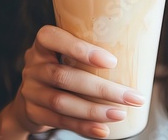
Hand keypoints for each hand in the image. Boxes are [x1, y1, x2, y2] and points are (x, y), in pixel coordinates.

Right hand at [10, 25, 144, 138]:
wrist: (28, 100)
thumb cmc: (62, 67)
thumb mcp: (67, 53)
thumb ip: (89, 52)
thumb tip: (140, 55)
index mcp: (43, 44)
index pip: (52, 38)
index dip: (79, 49)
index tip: (112, 61)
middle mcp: (33, 66)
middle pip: (64, 76)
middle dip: (101, 89)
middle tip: (132, 97)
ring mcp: (30, 91)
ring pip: (61, 102)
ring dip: (94, 110)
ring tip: (120, 114)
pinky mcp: (33, 113)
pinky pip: (59, 121)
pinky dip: (83, 127)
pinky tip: (102, 130)